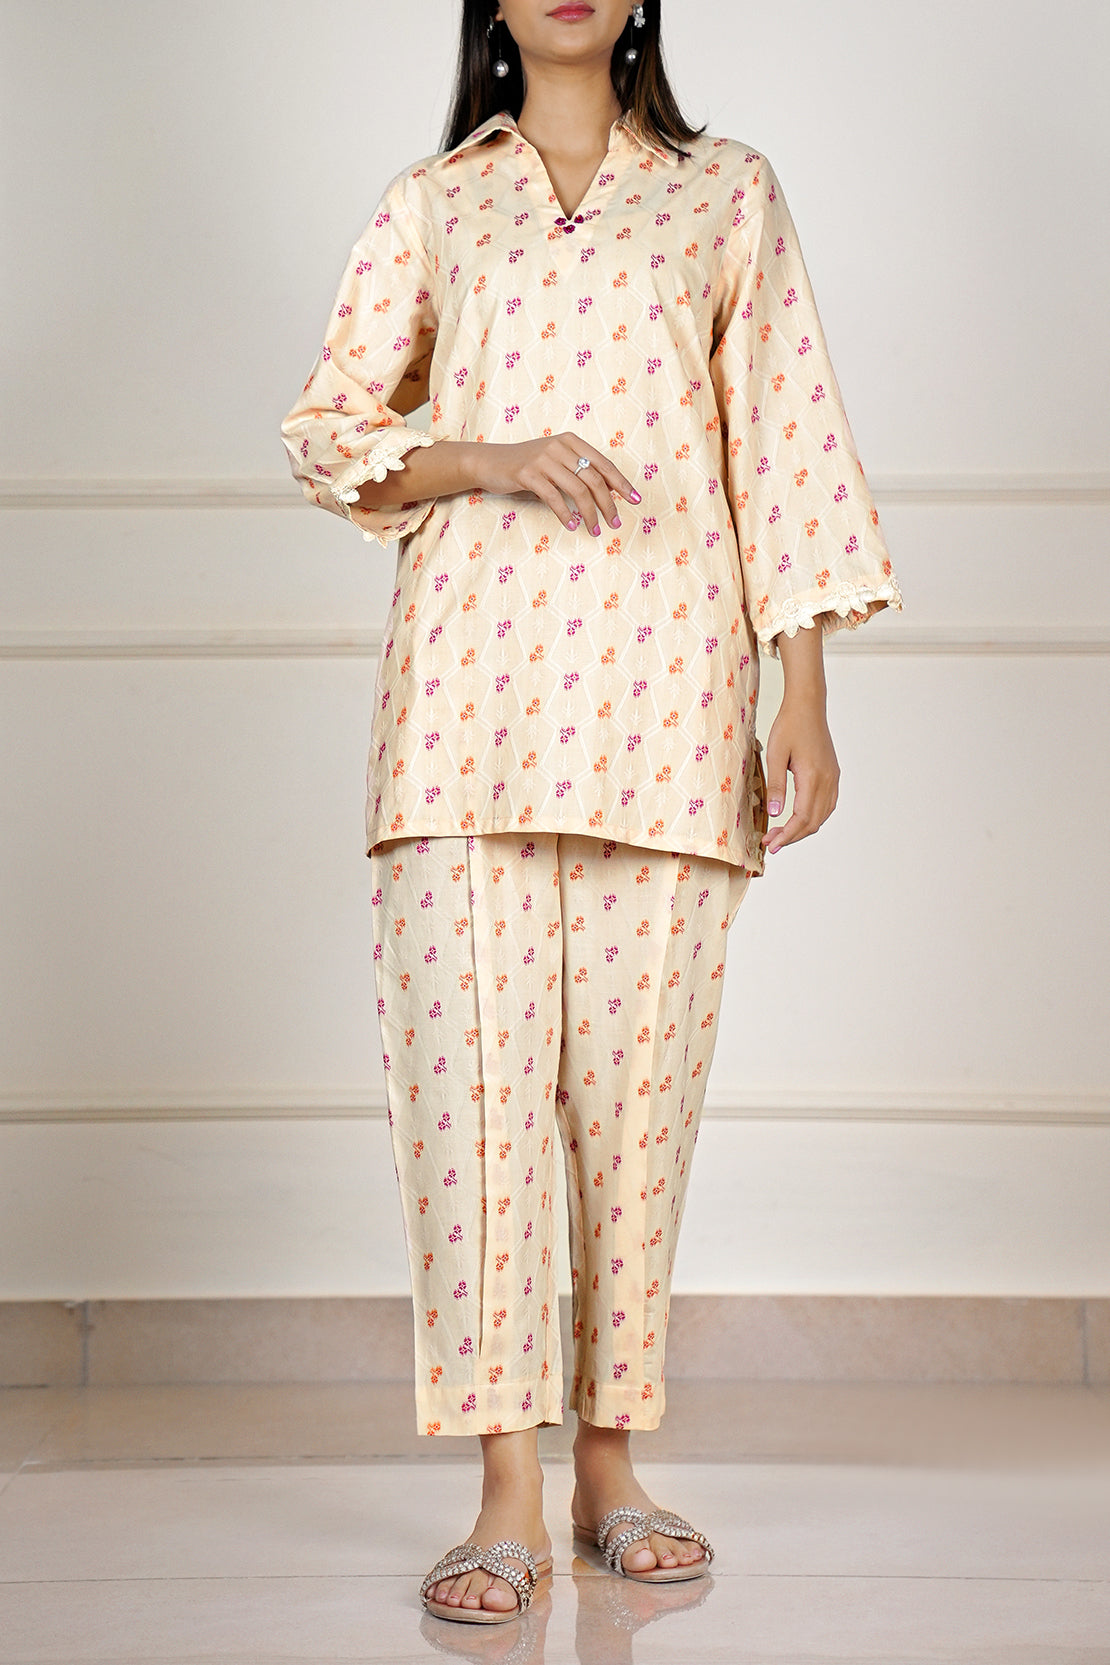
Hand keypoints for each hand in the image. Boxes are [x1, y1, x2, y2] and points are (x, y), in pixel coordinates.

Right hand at [475, 432, 639, 535]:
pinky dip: (566, 514)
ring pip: (578, 490)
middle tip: (616, 523)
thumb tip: (609, 493)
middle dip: (608, 504)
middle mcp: (559, 447)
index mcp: (571, 441)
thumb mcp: (556, 462)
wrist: (490, 462)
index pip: (604, 464)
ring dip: (590, 514)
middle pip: (594, 479)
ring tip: (596, 530)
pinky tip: (573, 525)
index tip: (636, 500)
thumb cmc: (527, 466)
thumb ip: (579, 471)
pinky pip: (554, 497)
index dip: (622, 483)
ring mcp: (543, 459)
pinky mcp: (528, 474)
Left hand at [761, 692, 839, 854]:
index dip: (787, 835)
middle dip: (792, 836)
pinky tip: (798, 819)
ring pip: (822, 815)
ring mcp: (833, 778)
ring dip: (803, 828)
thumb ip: (776, 785)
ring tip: (781, 834)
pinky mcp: (832, 774)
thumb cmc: (789, 726)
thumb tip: (775, 813)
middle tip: (771, 842)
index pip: (802, 818)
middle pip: (813, 821)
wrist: (808, 706)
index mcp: (813, 777)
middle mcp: (828, 781)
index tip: (772, 844)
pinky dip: (813, 817)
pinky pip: (827, 804)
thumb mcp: (775, 755)